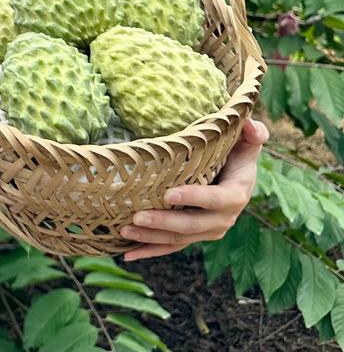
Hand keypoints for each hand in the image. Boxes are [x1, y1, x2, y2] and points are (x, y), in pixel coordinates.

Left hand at [120, 117, 268, 260]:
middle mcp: (223, 219)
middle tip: (137, 217)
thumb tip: (252, 124)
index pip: (215, 200)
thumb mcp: (247, 140)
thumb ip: (254, 132)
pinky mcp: (193, 235)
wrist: (236, 175)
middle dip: (164, 223)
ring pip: (178, 239)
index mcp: (235, 195)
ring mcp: (207, 230)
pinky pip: (171, 246)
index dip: (194, 198)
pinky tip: (128, 254)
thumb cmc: (237, 151)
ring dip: (151, 238)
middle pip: (192, 225)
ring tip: (125, 231)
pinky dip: (150, 250)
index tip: (168, 193)